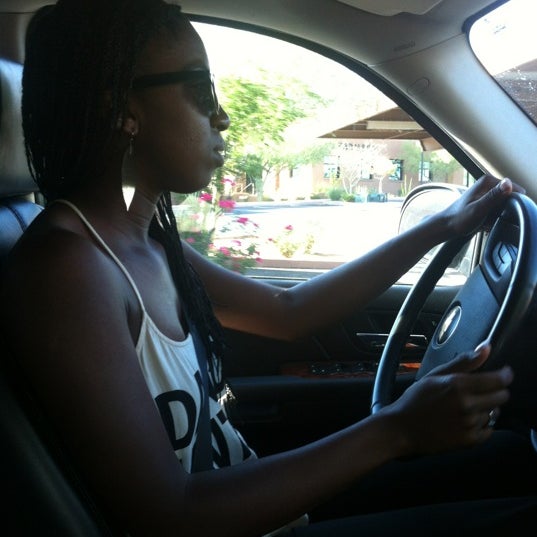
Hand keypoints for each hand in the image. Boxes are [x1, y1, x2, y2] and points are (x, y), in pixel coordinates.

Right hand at [386, 343, 512, 455]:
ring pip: (494, 413)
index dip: (505, 375)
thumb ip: (464, 362)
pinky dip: (482, 425)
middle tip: (480, 391)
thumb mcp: (436, 375)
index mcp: (457, 385)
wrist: (402, 428)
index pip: (498, 380)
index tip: (504, 373)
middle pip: (501, 397)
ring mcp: (468, 424)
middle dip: (496, 391)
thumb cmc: (416, 400)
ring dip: (486, 409)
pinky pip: (489, 431)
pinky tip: (465, 420)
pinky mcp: (469, 441)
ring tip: (465, 407)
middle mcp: (466, 405)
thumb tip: (485, 348)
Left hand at [442, 175, 524, 237]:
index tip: (501, 213)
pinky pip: (498, 211)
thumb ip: (493, 196)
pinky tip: (485, 223)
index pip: (513, 189)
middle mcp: (488, 185)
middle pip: (509, 198)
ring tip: (486, 222)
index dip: (512, 203)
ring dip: (499, 216)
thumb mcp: (478, 208)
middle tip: (491, 219)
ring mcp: (487, 194)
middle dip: (505, 211)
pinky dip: (494, 218)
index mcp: (487, 181)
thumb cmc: (458, 219)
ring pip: (504, 206)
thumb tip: (508, 183)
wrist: (446, 227)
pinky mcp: (486, 203)